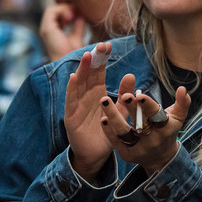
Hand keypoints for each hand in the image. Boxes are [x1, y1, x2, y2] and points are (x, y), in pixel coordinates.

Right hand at [40, 4, 86, 60]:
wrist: (69, 63)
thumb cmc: (74, 53)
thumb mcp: (78, 36)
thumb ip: (78, 25)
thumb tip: (81, 14)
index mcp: (53, 31)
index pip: (57, 15)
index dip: (68, 11)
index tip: (79, 13)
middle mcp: (47, 29)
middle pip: (54, 11)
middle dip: (66, 9)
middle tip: (77, 12)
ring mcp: (46, 29)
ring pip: (51, 10)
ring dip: (64, 9)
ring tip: (73, 16)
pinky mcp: (47, 29)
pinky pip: (51, 11)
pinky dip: (62, 10)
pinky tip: (71, 17)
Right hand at [65, 42, 116, 183]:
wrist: (97, 155)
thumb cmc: (108, 131)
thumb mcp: (120, 111)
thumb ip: (124, 95)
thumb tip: (131, 74)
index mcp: (97, 93)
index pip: (99, 72)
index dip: (102, 59)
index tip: (107, 45)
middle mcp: (86, 97)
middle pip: (88, 75)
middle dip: (93, 60)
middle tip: (100, 45)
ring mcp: (77, 106)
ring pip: (78, 84)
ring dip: (82, 70)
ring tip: (88, 56)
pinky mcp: (71, 117)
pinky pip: (71, 101)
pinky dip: (72, 89)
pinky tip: (75, 77)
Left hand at [101, 84, 189, 175]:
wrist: (161, 158)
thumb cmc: (168, 130)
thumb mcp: (177, 117)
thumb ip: (182, 103)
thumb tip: (182, 88)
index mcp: (166, 128)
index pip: (157, 116)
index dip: (148, 106)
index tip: (139, 95)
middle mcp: (153, 139)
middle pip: (140, 123)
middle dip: (132, 109)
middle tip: (124, 96)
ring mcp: (139, 148)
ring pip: (124, 132)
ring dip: (114, 117)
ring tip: (104, 101)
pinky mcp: (127, 154)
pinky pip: (116, 142)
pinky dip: (109, 131)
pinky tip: (103, 119)